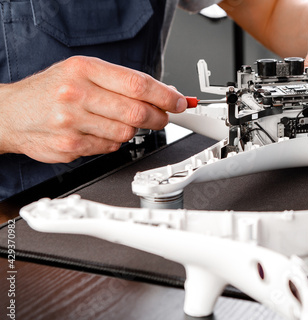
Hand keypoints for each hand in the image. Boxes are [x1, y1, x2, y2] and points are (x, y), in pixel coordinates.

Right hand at [0, 56, 186, 162]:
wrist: (10, 114)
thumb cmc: (51, 91)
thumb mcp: (82, 72)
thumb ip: (121, 81)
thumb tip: (162, 93)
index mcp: (83, 69)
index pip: (138, 84)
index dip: (165, 96)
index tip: (178, 101)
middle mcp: (76, 94)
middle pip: (137, 112)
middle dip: (158, 117)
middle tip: (161, 117)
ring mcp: (72, 123)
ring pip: (126, 134)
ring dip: (132, 131)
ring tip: (116, 121)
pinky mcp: (70, 147)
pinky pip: (110, 148)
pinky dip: (112, 142)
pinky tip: (98, 132)